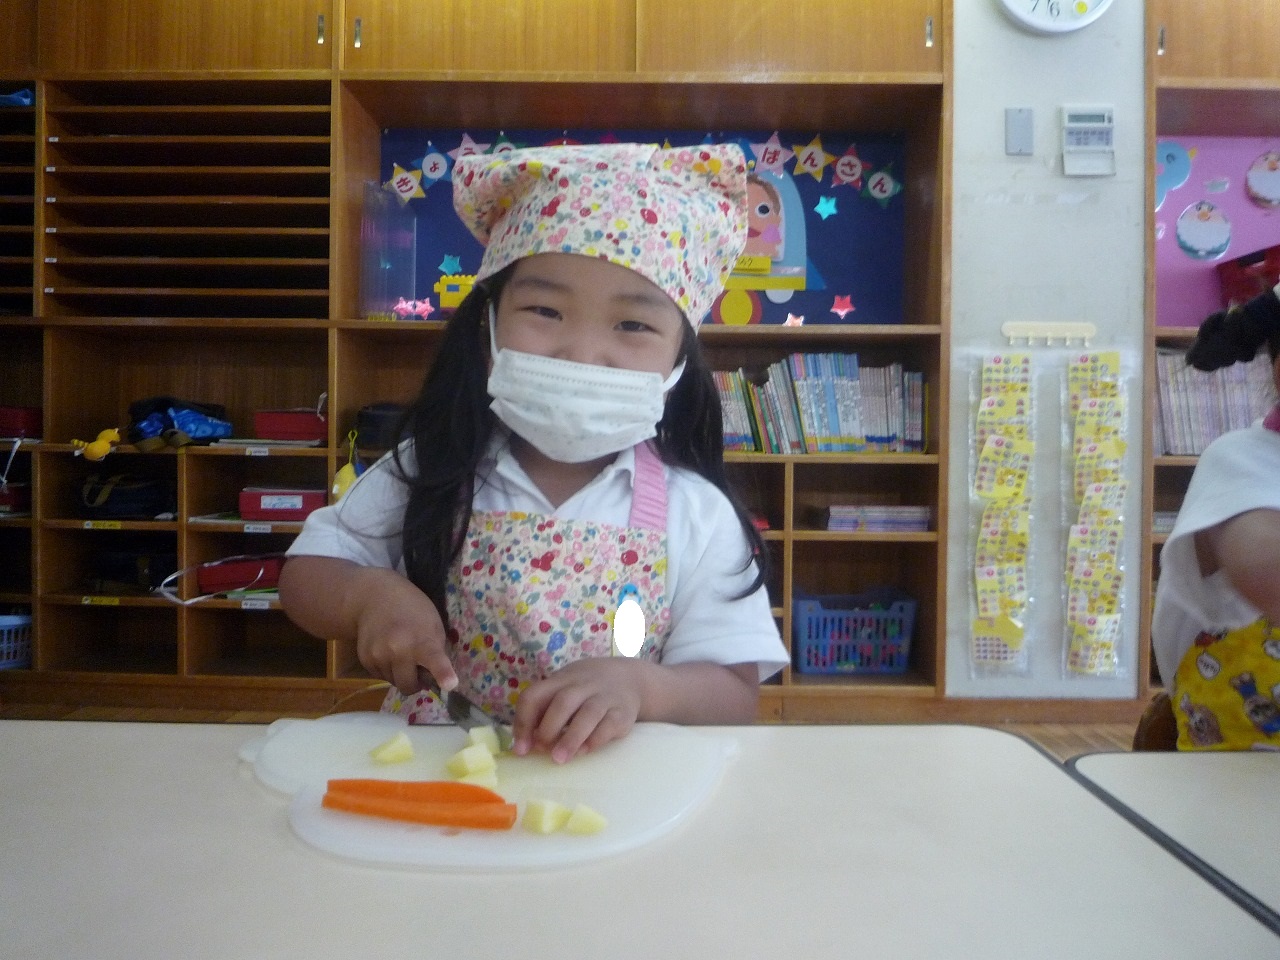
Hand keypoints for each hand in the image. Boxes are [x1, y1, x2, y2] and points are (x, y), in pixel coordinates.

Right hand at [348, 566, 456, 695]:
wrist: (374, 597)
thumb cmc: (412, 610)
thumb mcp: (433, 625)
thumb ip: (436, 652)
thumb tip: (434, 681)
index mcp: (422, 642)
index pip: (435, 661)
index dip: (443, 674)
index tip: (450, 684)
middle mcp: (399, 651)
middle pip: (408, 686)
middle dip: (415, 682)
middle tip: (418, 668)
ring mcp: (379, 656)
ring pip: (393, 681)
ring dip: (399, 674)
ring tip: (400, 651)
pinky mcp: (365, 660)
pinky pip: (380, 676)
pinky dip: (386, 668)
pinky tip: (387, 650)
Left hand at [511, 657, 646, 763]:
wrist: (629, 679)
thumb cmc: (586, 690)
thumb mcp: (564, 689)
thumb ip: (545, 711)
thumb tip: (524, 745)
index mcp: (561, 681)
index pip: (535, 695)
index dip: (524, 722)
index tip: (521, 749)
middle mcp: (583, 685)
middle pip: (563, 702)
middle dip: (549, 728)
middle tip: (542, 750)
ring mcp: (605, 697)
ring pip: (588, 714)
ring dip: (571, 738)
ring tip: (559, 759)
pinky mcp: (623, 713)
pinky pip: (609, 726)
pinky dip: (595, 740)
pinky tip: (584, 752)